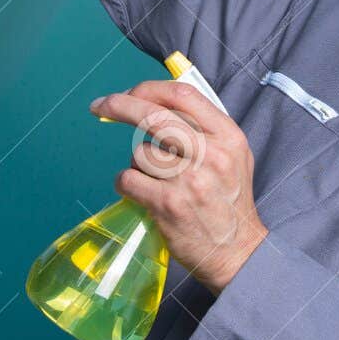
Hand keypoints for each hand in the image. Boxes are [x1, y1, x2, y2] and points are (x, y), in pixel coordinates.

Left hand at [90, 78, 266, 294]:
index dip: (150, 88)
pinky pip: (128, 179)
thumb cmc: (230, 200)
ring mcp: (188, 180)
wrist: (238, 251)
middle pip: (154, 115)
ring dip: (138, 164)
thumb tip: (156, 102)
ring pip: (139, 152)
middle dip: (120, 105)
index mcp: (227, 136)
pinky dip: (127, 184)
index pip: (183, 95)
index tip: (131, 92)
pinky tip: (141, 193)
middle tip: (100, 106)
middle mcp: (210, 153)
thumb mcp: (234, 155)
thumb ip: (204, 128)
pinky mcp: (167, 204)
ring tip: (155, 180)